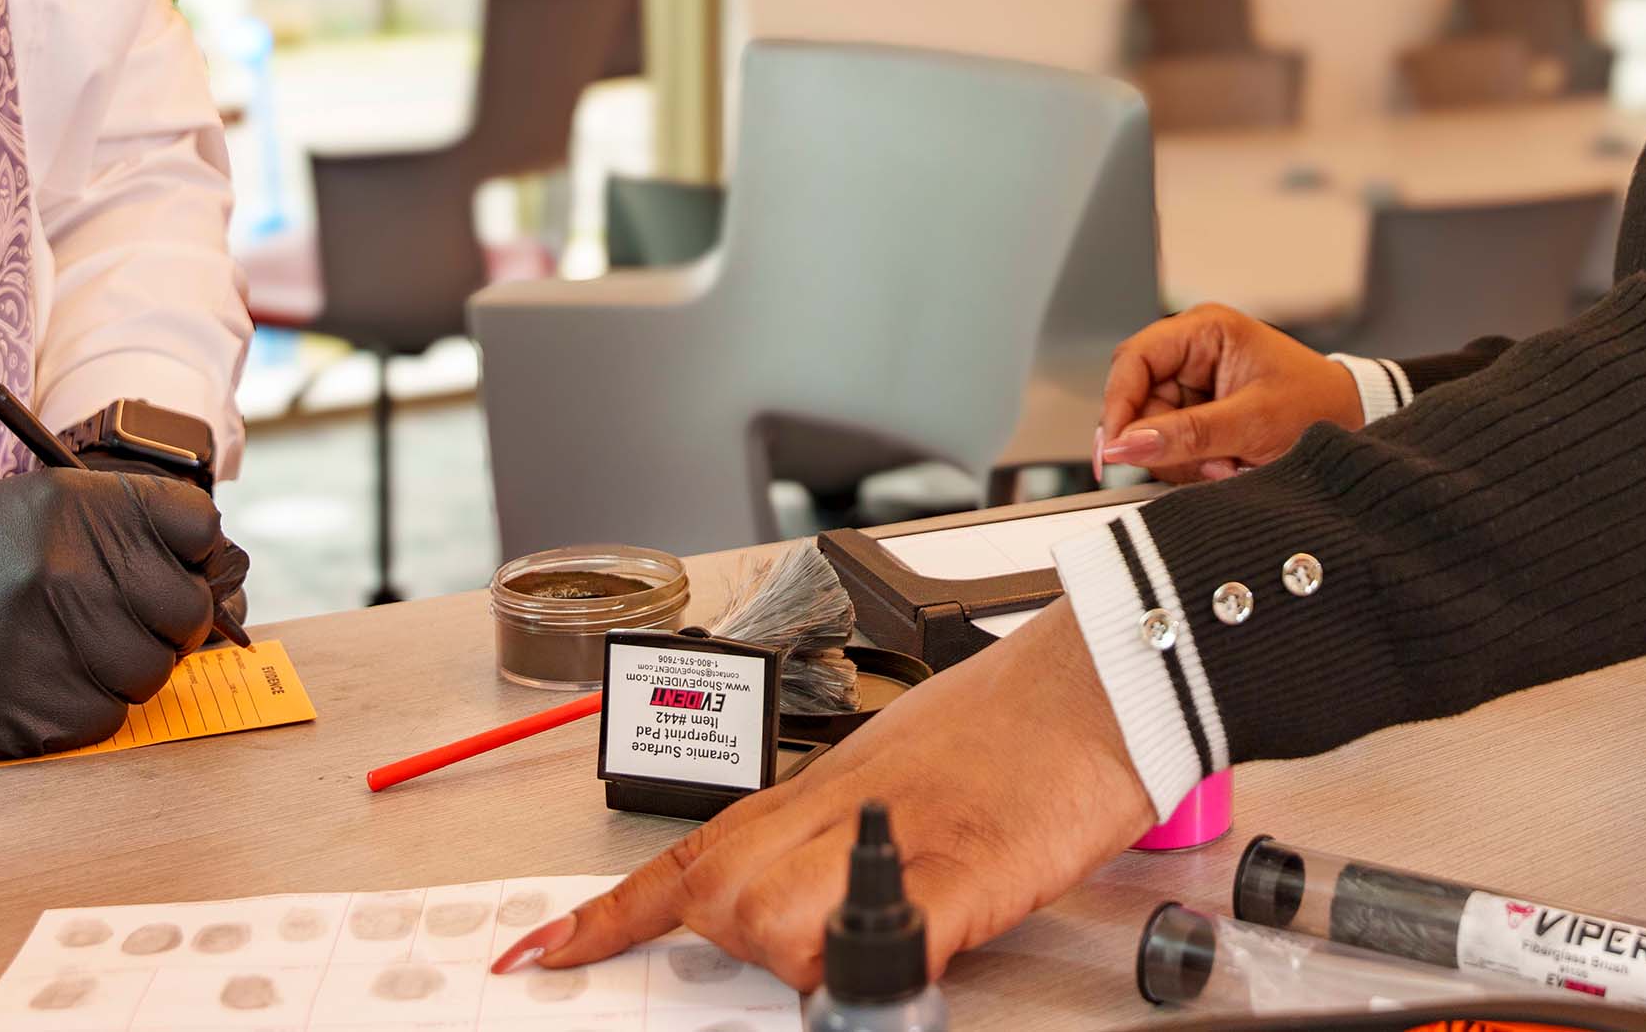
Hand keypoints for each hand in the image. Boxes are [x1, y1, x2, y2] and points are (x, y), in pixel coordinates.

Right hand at [0, 466, 247, 760]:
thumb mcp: (37, 511)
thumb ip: (126, 531)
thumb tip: (222, 575)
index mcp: (80, 507)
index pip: (202, 528)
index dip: (196, 557)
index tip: (172, 570)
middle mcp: (72, 570)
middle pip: (188, 612)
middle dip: (167, 625)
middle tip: (119, 626)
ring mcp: (51, 643)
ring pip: (152, 674)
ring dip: (122, 672)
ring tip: (64, 654)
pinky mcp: (28, 713)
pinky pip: (106, 721)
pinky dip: (84, 711)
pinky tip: (36, 686)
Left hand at [498, 600, 1154, 986]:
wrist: (1106, 675)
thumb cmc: (1025, 715)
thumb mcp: (909, 761)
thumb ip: (848, 824)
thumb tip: (820, 888)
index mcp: (825, 783)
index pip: (691, 853)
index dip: (608, 915)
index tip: (539, 951)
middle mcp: (841, 805)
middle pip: (718, 897)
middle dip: (745, 942)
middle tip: (822, 944)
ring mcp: (896, 838)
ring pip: (769, 921)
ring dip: (810, 954)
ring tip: (885, 935)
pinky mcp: (960, 872)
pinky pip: (875, 940)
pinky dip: (869, 969)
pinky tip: (894, 963)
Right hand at [1096, 303, 1364, 481]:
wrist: (1355, 424)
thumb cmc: (1317, 406)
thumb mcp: (1252, 422)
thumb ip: (1187, 435)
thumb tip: (1125, 446)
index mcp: (1205, 331)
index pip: (1134, 360)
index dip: (1117, 405)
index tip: (1114, 450)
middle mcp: (1192, 354)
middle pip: (1138, 403)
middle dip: (1165, 443)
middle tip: (1206, 463)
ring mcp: (1194, 386)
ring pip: (1152, 432)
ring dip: (1185, 460)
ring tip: (1231, 463)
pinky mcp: (1200, 416)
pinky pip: (1172, 447)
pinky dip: (1196, 466)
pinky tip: (1229, 465)